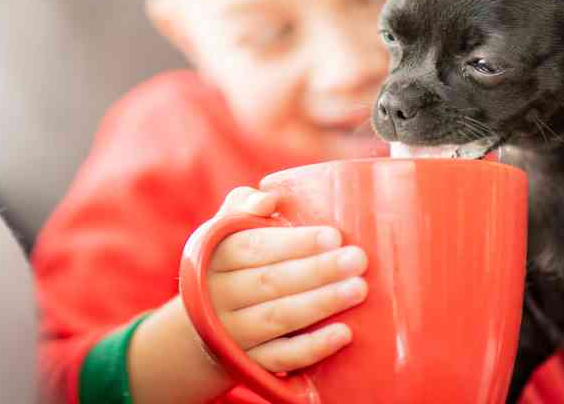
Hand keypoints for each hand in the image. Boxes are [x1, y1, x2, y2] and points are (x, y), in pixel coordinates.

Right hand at [204, 186, 367, 372]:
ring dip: (320, 304)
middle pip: (269, 282)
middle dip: (316, 271)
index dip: (293, 243)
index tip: (333, 235)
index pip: (252, 247)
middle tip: (358, 260)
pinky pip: (282, 358)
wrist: (205, 328)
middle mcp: (217, 296)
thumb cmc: (230, 263)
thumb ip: (244, 205)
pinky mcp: (250, 364)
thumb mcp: (225, 229)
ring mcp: (232, 334)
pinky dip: (312, 347)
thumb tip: (269, 200)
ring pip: (277, 318)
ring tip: (358, 289)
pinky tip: (344, 333)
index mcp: (213, 256)